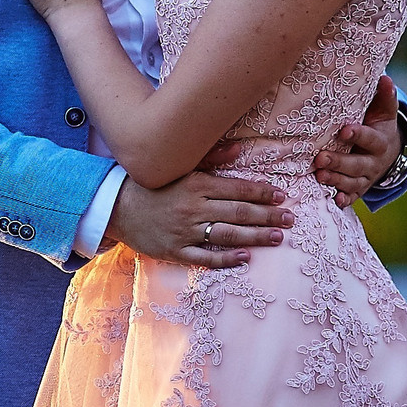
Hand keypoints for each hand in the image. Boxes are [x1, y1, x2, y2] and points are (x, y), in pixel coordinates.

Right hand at [106, 172, 291, 268]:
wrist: (117, 208)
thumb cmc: (152, 186)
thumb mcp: (180, 167)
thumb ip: (211, 158)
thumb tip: (240, 148)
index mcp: (195, 185)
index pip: (237, 189)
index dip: (262, 193)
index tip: (281, 196)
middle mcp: (192, 208)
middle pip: (238, 213)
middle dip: (268, 216)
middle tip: (290, 219)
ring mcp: (184, 231)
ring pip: (227, 234)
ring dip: (255, 236)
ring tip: (278, 237)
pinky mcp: (175, 250)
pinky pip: (205, 257)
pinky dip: (226, 258)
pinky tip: (245, 258)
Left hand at [202, 76, 400, 209]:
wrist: (388, 153)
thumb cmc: (378, 126)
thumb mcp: (384, 113)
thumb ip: (384, 97)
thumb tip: (385, 77)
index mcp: (380, 141)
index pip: (369, 138)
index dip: (358, 134)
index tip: (343, 129)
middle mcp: (374, 162)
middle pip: (357, 164)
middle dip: (340, 162)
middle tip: (320, 159)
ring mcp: (366, 178)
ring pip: (352, 182)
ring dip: (336, 180)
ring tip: (320, 176)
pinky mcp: (358, 189)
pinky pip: (352, 196)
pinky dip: (345, 199)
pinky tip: (335, 200)